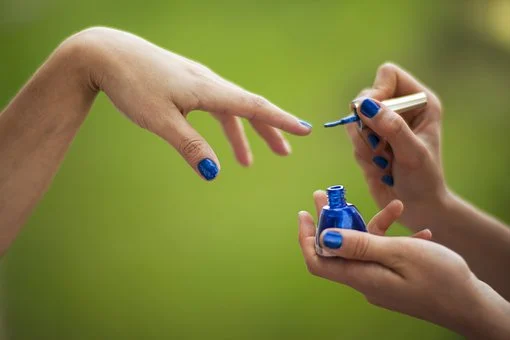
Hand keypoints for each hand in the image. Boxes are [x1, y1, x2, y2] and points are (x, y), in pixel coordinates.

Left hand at [67, 27, 311, 179]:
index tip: (305, 130)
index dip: (281, 120)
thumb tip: (214, 173)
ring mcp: (197, 81)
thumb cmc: (132, 85)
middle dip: (269, 130)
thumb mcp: (160, 120)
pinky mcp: (185, 83)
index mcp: (208, 89)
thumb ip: (189, 146)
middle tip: (285, 152)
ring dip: (243, 133)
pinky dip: (222, 124)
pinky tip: (217, 138)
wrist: (106, 54)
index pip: (254, 107)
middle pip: (248, 107)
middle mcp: (209, 82)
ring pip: (230, 108)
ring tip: (247, 161)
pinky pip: (213, 105)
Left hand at [298, 192, 509, 337]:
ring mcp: (381, 281)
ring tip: (393, 205)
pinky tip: (416, 227)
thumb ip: (361, 244)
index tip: (305, 213)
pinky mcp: (395, 279)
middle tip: (329, 194)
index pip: (319, 261)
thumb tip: (325, 238)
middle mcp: (366, 281)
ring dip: (371, 224)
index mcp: (362, 277)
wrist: (473, 306)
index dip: (307, 237)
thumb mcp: (400, 253)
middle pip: (339, 249)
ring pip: (365, 248)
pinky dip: (393, 238)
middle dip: (334, 220)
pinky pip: (385, 255)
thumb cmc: (441, 280)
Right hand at [346, 63, 445, 228]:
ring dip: (364, 143)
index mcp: (419, 102)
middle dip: (367, 124)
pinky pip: (352, 137)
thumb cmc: (424, 180)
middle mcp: (400, 108)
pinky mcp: (369, 140)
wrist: (416, 208)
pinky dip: (361, 154)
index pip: (388, 75)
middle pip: (365, 96)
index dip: (377, 91)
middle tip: (380, 146)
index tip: (373, 114)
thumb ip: (392, 128)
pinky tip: (379, 167)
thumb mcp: (412, 153)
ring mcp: (382, 124)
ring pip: (354, 119)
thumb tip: (366, 105)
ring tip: (383, 161)